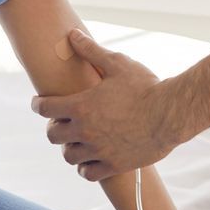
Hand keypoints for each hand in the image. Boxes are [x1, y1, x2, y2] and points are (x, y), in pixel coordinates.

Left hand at [31, 29, 180, 180]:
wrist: (171, 114)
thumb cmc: (145, 86)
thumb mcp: (117, 64)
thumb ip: (91, 51)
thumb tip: (73, 35)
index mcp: (81, 106)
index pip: (45, 108)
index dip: (38, 105)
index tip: (39, 103)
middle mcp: (85, 131)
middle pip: (52, 135)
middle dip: (53, 126)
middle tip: (61, 121)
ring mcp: (99, 151)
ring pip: (68, 156)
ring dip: (68, 148)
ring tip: (76, 141)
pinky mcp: (114, 165)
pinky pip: (88, 174)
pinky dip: (85, 168)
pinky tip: (90, 160)